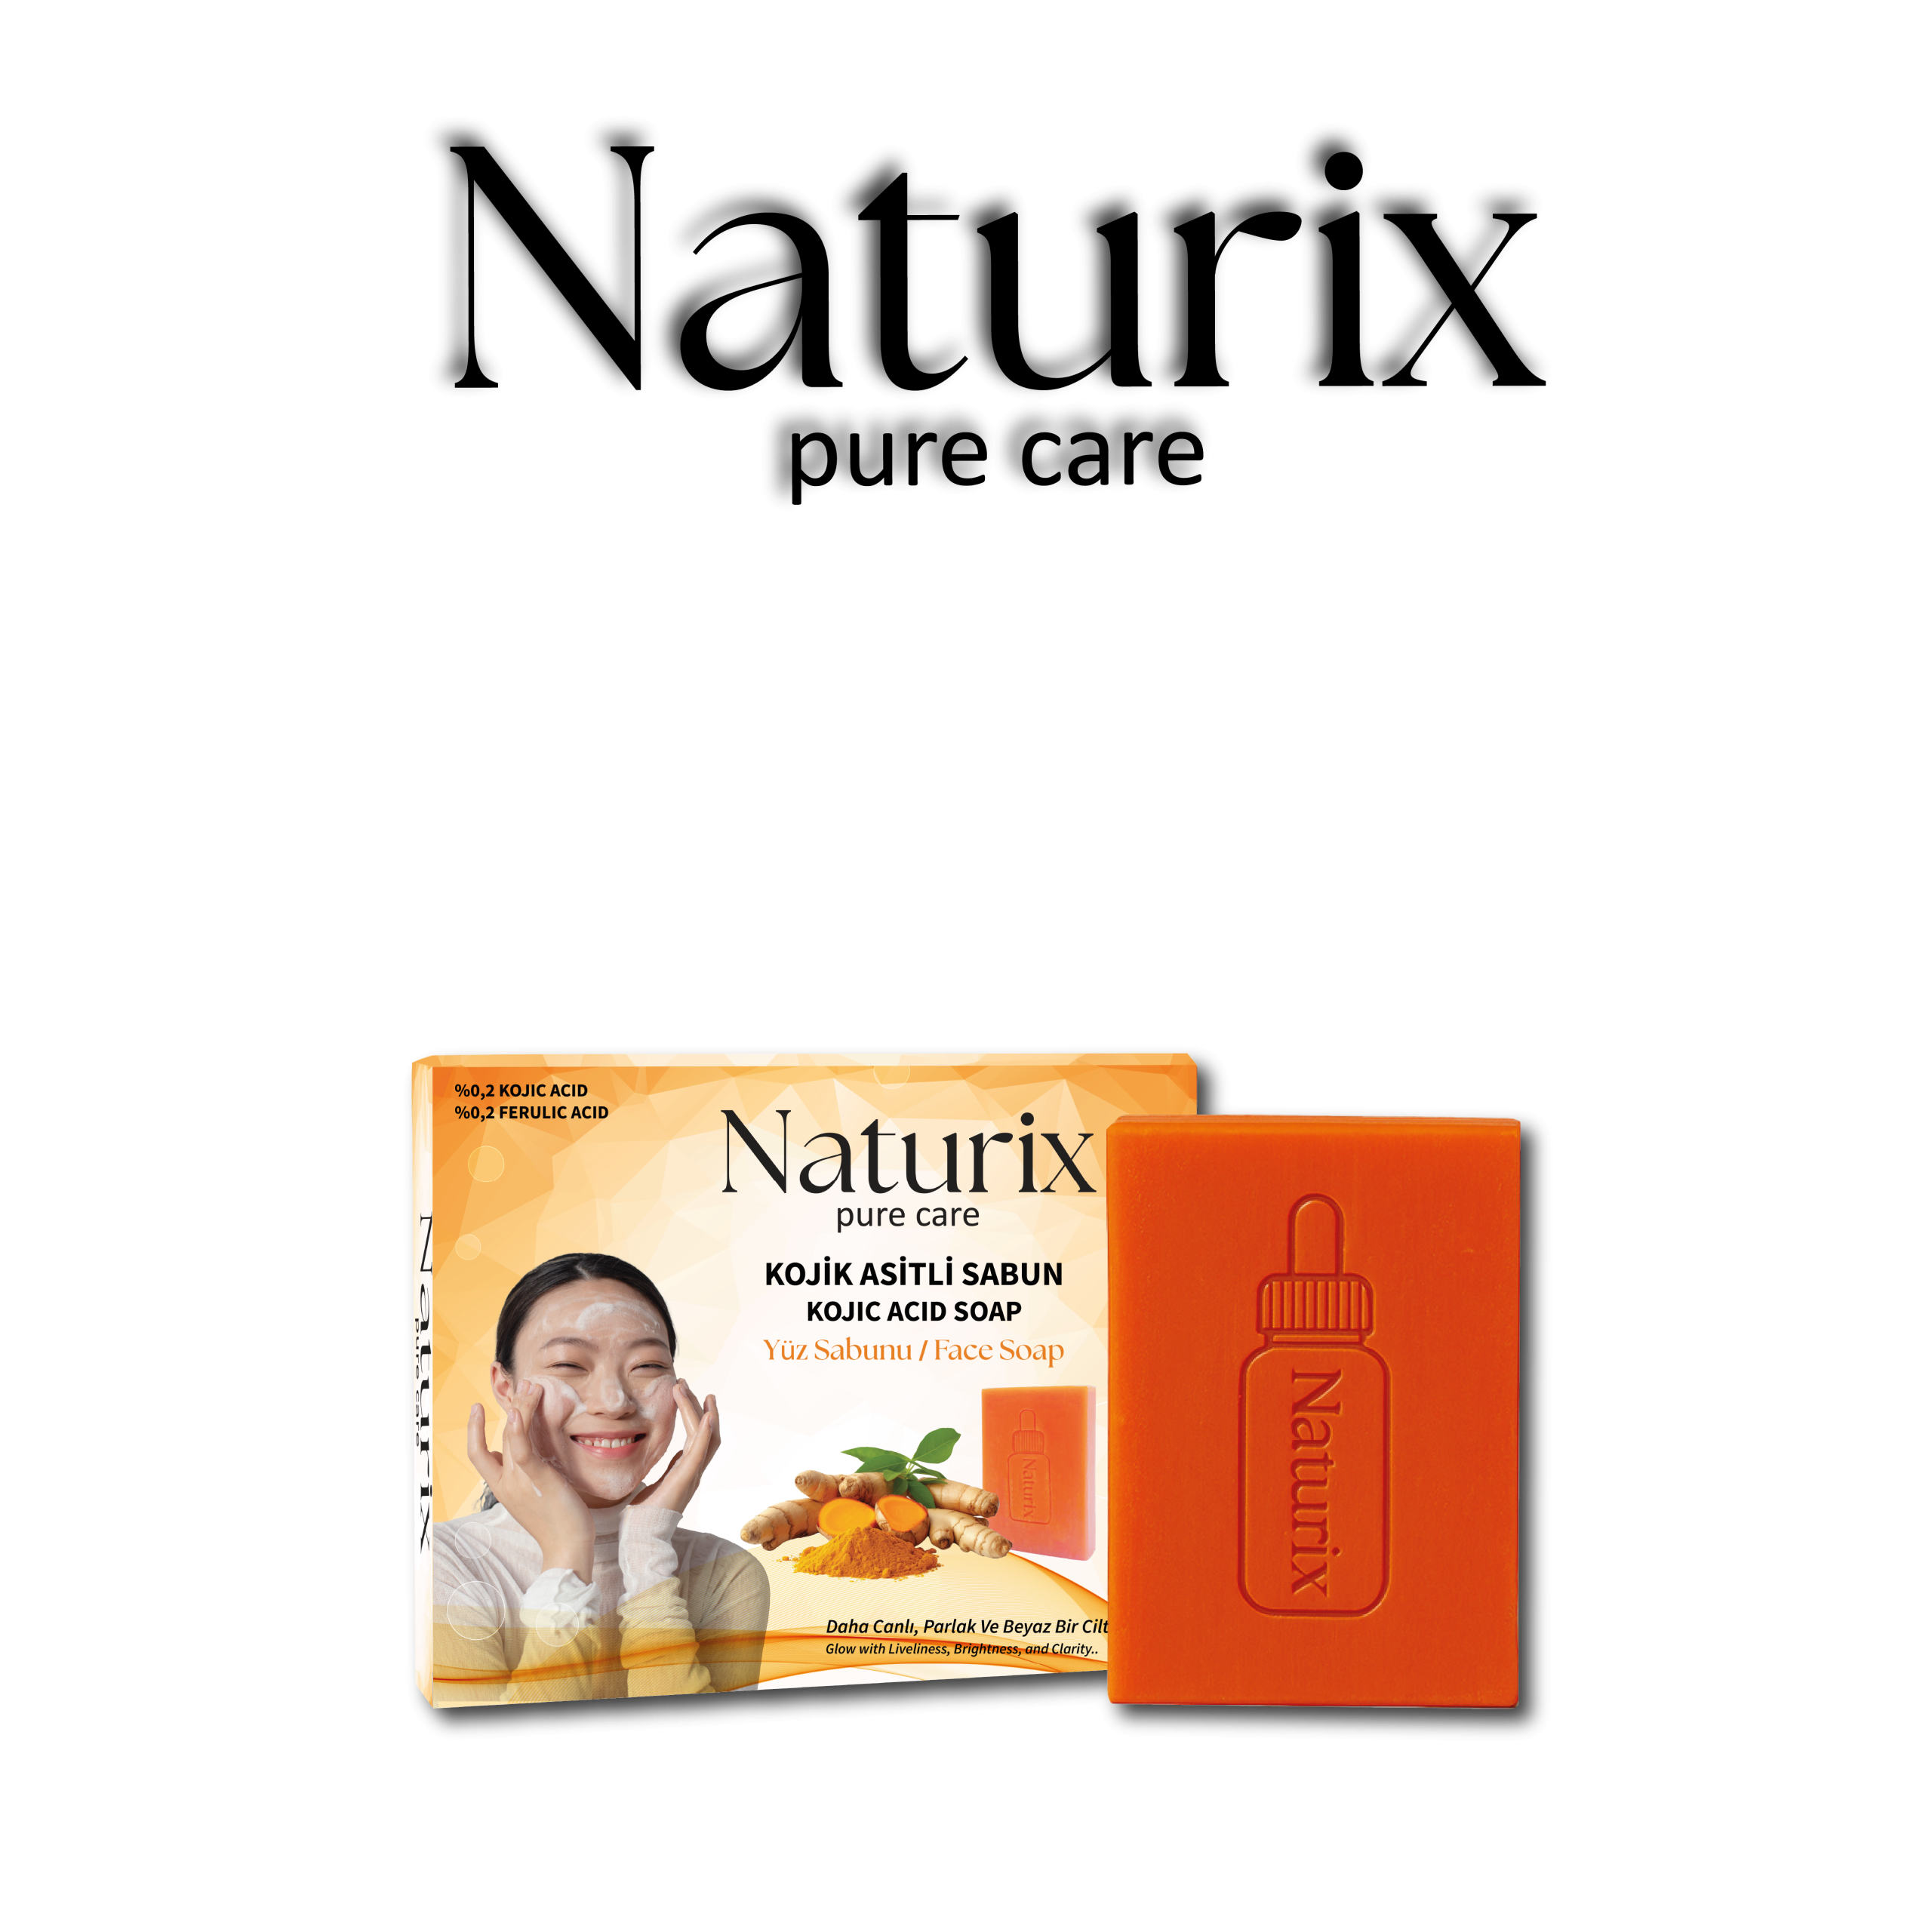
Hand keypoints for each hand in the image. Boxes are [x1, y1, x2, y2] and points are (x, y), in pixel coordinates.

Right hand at [467, 1379, 595, 1581]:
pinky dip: (516, 1429)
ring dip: (520, 1408)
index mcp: (503, 1487)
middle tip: (521, 1384)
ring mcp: (518, 1480)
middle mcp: (505, 1482)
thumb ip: (528, 1475)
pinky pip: (520, 1450)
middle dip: (509, 1408)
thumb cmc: (558, 1522)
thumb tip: (529, 1456)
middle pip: (496, 1438)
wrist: (567, 1546)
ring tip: (530, 1385)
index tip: (478, 1408)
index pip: (479, 1454)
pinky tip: (517, 1411)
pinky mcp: (536, 1478)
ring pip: (510, 1437)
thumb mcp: (536, 1494)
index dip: (475, 1431)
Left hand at [630, 1379, 720, 1515]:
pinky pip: (701, 1451)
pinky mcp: (688, 1478)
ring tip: (690, 1390)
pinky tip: (708, 1415)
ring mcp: (693, 1474)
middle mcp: (693, 1470)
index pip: (695, 1436)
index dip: (692, 1414)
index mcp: (685, 1470)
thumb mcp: (652, 1484)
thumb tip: (662, 1456)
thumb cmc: (643, 1515)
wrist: (641, 1536)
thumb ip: (662, 1470)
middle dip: (696, 1406)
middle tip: (684, 1384)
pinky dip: (706, 1432)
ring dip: (698, 1410)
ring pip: (705, 1435)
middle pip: (704, 1431)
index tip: (682, 1393)